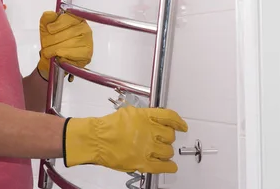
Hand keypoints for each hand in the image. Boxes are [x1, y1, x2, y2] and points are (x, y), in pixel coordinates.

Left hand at [37, 11, 92, 80]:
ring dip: (55, 49)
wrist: (54, 58)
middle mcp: (84, 28)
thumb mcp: (46, 28)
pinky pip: (73, 54)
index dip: (57, 24)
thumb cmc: (52, 41)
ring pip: (70, 43)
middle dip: (52, 39)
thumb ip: (46, 19)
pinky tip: (58, 57)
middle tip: (45, 45)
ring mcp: (88, 40)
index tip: (49, 29)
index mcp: (76, 18)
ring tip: (48, 52)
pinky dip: (63, 56)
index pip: (68, 18)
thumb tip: (49, 14)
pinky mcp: (87, 53)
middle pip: (68, 32)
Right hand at [63, 106, 187, 173]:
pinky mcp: (143, 163)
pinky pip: (162, 166)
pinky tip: (171, 166)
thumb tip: (153, 119)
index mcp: (146, 117)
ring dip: (166, 151)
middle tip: (162, 139)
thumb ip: (144, 116)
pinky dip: (169, 167)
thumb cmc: (108, 126)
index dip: (178, 122)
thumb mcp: (128, 112)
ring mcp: (147, 148)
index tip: (182, 126)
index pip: (169, 117)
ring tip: (161, 151)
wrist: (96, 139)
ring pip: (168, 151)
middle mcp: (149, 131)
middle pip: (170, 136)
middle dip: (168, 138)